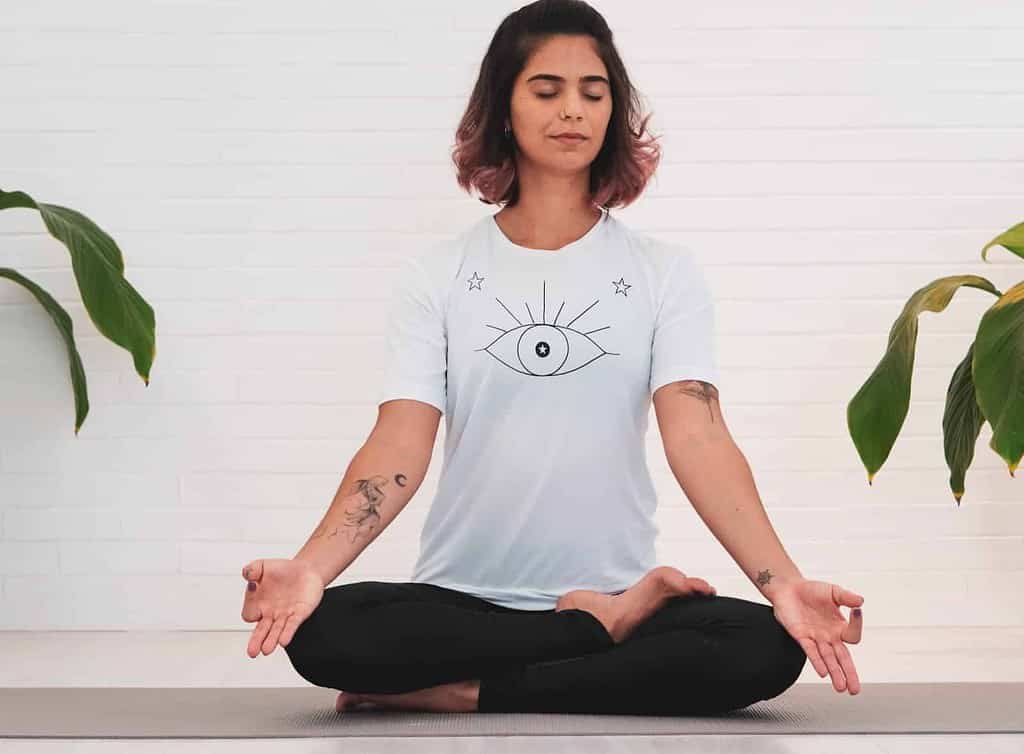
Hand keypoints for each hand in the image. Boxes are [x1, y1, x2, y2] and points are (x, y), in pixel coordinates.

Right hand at [240, 558, 325, 657]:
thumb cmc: (281, 571)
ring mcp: (285, 615)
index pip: (249, 614)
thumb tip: (248, 576)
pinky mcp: (299, 613)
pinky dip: (288, 633)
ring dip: (272, 640)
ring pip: (276, 631)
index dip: (249, 607)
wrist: (305, 569)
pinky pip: (292, 625)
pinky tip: (284, 640)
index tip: (254, 589)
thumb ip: (252, 569)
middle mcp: (270, 613)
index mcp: (258, 604)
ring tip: (267, 649)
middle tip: (252, 652)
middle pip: (261, 631)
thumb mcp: (262, 565)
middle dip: (256, 641)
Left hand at [769, 578, 863, 694]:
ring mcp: (815, 638)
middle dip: (849, 674)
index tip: (856, 611)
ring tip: (841, 687)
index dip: (857, 624)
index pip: (853, 635)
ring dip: (834, 673)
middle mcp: (829, 636)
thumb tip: (861, 601)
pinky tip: (823, 672)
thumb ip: (847, 597)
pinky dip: (817, 661)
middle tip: (855, 689)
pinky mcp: (801, 637)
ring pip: (827, 659)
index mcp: (839, 627)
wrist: (788, 588)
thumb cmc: (811, 591)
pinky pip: (810, 651)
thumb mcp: (833, 592)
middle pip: (842, 658)